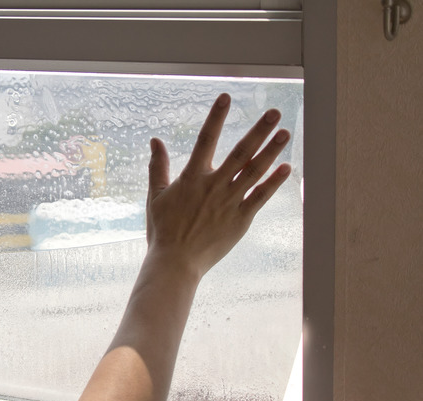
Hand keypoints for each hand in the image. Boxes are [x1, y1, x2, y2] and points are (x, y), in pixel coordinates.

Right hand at [146, 93, 290, 277]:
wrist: (176, 262)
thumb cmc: (163, 230)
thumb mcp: (156, 195)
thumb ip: (158, 166)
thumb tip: (155, 140)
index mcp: (192, 177)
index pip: (205, 139)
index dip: (216, 117)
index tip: (226, 97)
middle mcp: (213, 185)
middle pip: (240, 152)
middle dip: (259, 130)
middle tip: (274, 113)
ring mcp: (229, 202)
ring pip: (254, 171)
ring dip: (272, 151)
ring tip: (286, 133)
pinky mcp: (240, 219)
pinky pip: (261, 197)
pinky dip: (274, 183)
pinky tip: (286, 169)